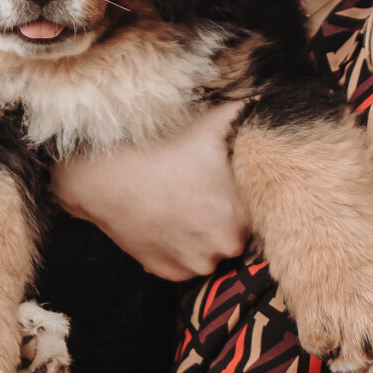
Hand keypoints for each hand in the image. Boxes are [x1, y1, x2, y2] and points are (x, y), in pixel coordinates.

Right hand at [50, 102, 250, 279]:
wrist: (105, 174)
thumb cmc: (161, 145)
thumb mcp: (213, 122)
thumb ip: (248, 112)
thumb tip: (266, 100)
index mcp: (242, 214)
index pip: (259, 214)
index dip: (243, 198)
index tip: (226, 184)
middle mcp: (225, 246)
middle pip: (236, 235)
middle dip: (223, 217)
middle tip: (202, 192)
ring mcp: (196, 263)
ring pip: (211, 251)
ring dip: (202, 236)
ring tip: (183, 206)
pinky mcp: (169, 272)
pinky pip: (184, 265)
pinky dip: (178, 248)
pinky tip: (167, 221)